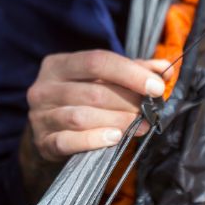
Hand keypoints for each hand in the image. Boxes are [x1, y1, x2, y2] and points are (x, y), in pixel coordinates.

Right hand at [26, 50, 170, 160]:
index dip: (130, 73)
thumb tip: (164, 69)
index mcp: (58, 64)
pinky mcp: (42, 142)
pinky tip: (114, 138)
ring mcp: (40, 116)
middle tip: (149, 110)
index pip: (97, 61)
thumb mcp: (103, 79)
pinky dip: (93, 140)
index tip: (156, 86)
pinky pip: (67, 141)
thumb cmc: (81, 99)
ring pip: (81, 116)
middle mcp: (44, 88)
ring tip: (139, 125)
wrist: (49, 132)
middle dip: (128, 101)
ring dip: (117, 121)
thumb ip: (133, 71)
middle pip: (92, 91)